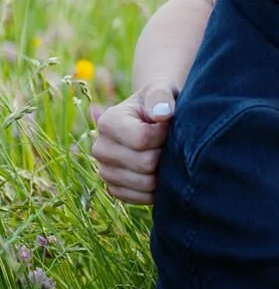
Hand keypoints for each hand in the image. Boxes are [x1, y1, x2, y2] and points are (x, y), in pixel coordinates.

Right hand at [90, 85, 175, 204]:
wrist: (154, 121)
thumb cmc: (159, 103)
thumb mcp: (161, 90)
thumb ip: (161, 96)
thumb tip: (162, 114)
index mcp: (107, 122)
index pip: (141, 139)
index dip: (164, 135)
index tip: (168, 125)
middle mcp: (100, 148)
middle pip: (145, 163)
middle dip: (165, 154)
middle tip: (168, 142)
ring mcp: (105, 171)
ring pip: (146, 184)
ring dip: (164, 172)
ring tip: (164, 155)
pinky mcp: (115, 189)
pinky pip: (141, 198)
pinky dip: (157, 189)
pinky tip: (160, 172)